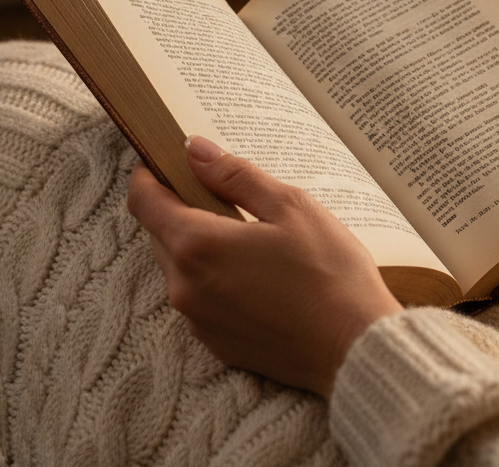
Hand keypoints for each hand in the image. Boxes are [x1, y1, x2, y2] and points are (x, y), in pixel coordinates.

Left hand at [127, 136, 401, 395]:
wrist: (354, 348)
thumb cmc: (330, 272)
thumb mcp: (289, 206)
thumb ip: (235, 175)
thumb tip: (195, 150)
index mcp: (197, 245)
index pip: (144, 202)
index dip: (148, 175)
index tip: (164, 159)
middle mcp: (185, 286)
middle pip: (159, 232)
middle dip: (178, 205)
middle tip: (217, 188)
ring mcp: (197, 320)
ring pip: (178, 266)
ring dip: (196, 242)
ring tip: (244, 229)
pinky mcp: (215, 343)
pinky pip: (198, 297)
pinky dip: (211, 275)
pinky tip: (254, 269)